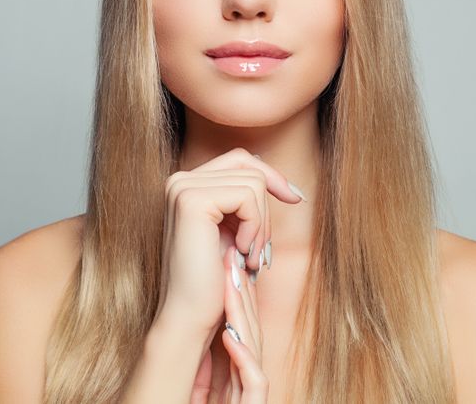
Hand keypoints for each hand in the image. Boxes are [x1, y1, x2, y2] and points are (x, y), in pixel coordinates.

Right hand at [153, 147, 301, 339]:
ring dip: (262, 224)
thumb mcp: (233, 232)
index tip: (295, 199)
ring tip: (251, 257)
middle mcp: (179, 180)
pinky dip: (256, 227)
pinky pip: (248, 196)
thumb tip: (274, 178)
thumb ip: (243, 203)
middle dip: (267, 207)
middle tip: (260, 250)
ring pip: (252, 181)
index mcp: (186, 185)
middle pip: (248, 166)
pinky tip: (241, 253)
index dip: (271, 177)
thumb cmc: (213, 282)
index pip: (239, 160)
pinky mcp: (192, 200)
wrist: (190, 316)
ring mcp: (183, 187)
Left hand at [189, 245, 268, 402]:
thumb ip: (206, 355)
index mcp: (234, 373)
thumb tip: (203, 321)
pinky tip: (230, 336)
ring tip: (233, 284)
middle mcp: (245, 383)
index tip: (226, 261)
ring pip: (254, 351)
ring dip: (243, 316)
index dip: (237, 296)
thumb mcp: (201, 383)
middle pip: (250, 332)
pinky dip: (243, 358)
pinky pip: (253, 383)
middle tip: (233, 259)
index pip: (240, 328)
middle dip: (242, 295)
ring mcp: (249, 396)